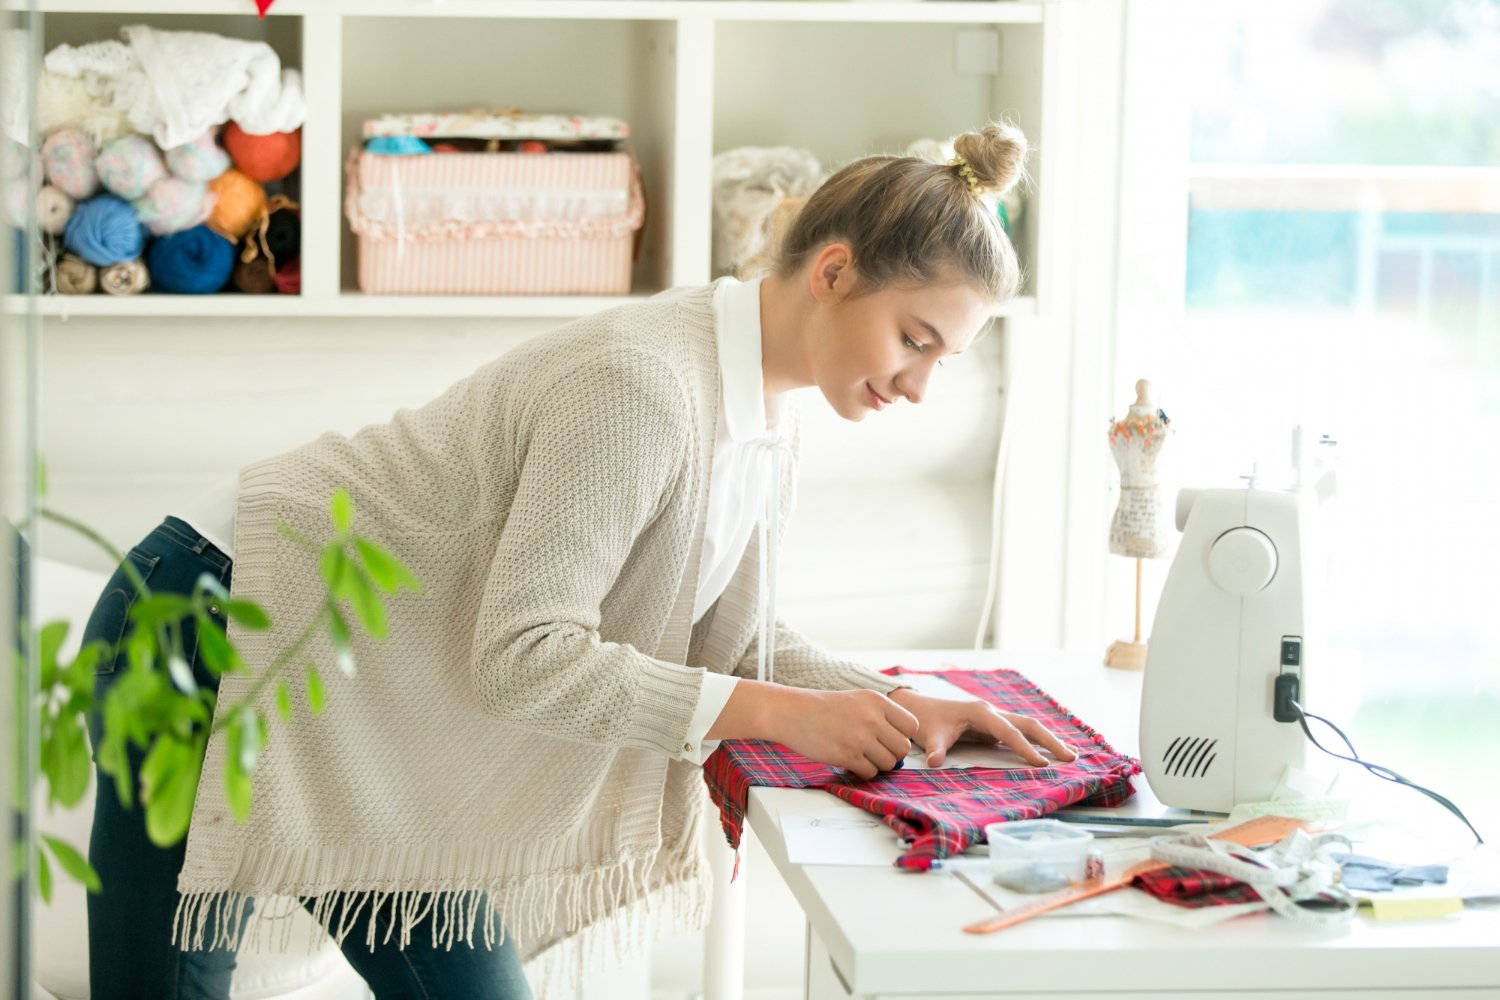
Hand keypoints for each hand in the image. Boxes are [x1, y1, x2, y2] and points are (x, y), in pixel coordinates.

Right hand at [764, 688, 920, 780]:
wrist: (792, 712)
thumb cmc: (824, 707)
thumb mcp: (857, 699)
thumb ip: (880, 716)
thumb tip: (901, 744)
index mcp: (877, 701)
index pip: (911, 725)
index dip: (902, 735)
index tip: (888, 738)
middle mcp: (872, 718)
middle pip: (903, 748)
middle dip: (892, 754)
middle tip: (875, 752)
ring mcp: (860, 738)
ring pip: (889, 763)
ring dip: (877, 764)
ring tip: (861, 756)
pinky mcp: (847, 756)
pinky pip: (870, 773)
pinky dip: (863, 772)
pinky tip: (851, 762)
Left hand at [888, 689, 1077, 767]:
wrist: (920, 708)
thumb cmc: (927, 720)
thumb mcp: (930, 735)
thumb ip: (935, 749)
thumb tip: (934, 762)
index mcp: (981, 712)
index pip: (1009, 731)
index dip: (1025, 748)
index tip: (1042, 763)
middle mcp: (993, 712)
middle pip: (1029, 724)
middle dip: (1050, 740)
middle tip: (1071, 758)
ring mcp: (996, 718)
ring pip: (1029, 727)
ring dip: (1049, 740)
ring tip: (1072, 755)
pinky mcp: (995, 726)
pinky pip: (1022, 733)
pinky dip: (1038, 741)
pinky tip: (1052, 752)